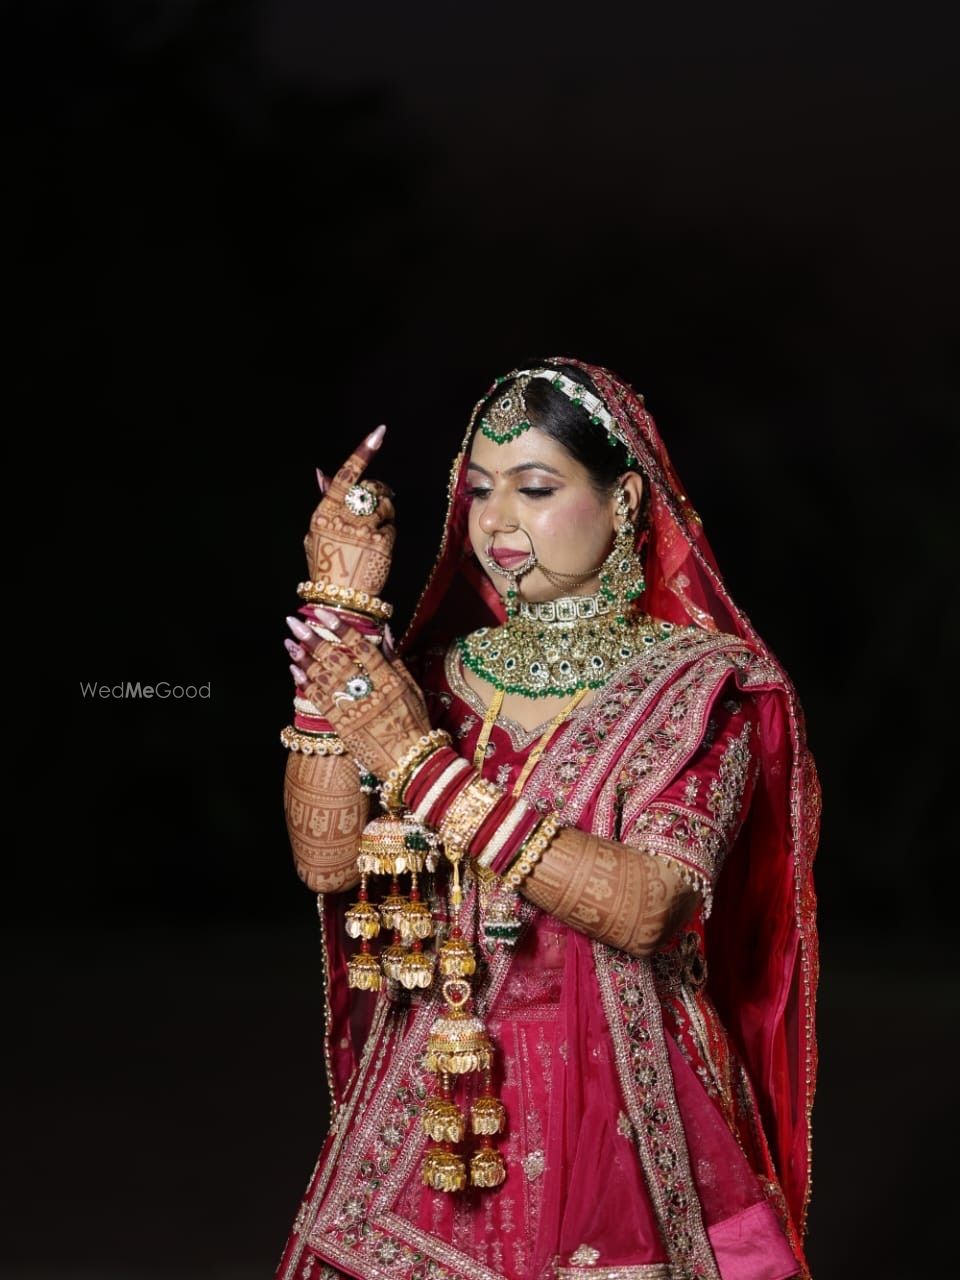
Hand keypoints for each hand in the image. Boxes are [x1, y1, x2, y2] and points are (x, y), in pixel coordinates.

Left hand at [287, 608, 430, 779]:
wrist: (411, 762)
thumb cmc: (415, 724)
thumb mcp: (412, 688)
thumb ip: (395, 659)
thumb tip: (384, 630)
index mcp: (389, 679)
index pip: (361, 647)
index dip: (340, 628)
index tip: (322, 613)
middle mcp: (369, 691)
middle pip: (337, 660)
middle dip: (313, 639)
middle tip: (295, 623)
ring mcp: (354, 709)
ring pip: (324, 678)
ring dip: (304, 659)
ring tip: (290, 642)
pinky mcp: (342, 726)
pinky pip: (320, 701)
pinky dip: (306, 685)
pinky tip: (295, 670)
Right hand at [304, 425, 395, 596]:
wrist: (340, 599)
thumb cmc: (327, 565)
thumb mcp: (317, 533)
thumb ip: (324, 503)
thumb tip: (323, 473)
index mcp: (323, 514)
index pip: (344, 476)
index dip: (363, 453)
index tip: (379, 433)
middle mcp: (342, 519)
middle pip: (369, 488)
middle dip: (378, 492)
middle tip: (378, 504)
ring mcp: (362, 530)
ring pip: (384, 506)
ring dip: (384, 513)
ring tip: (374, 531)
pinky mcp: (381, 542)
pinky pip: (392, 527)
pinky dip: (388, 534)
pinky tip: (378, 548)